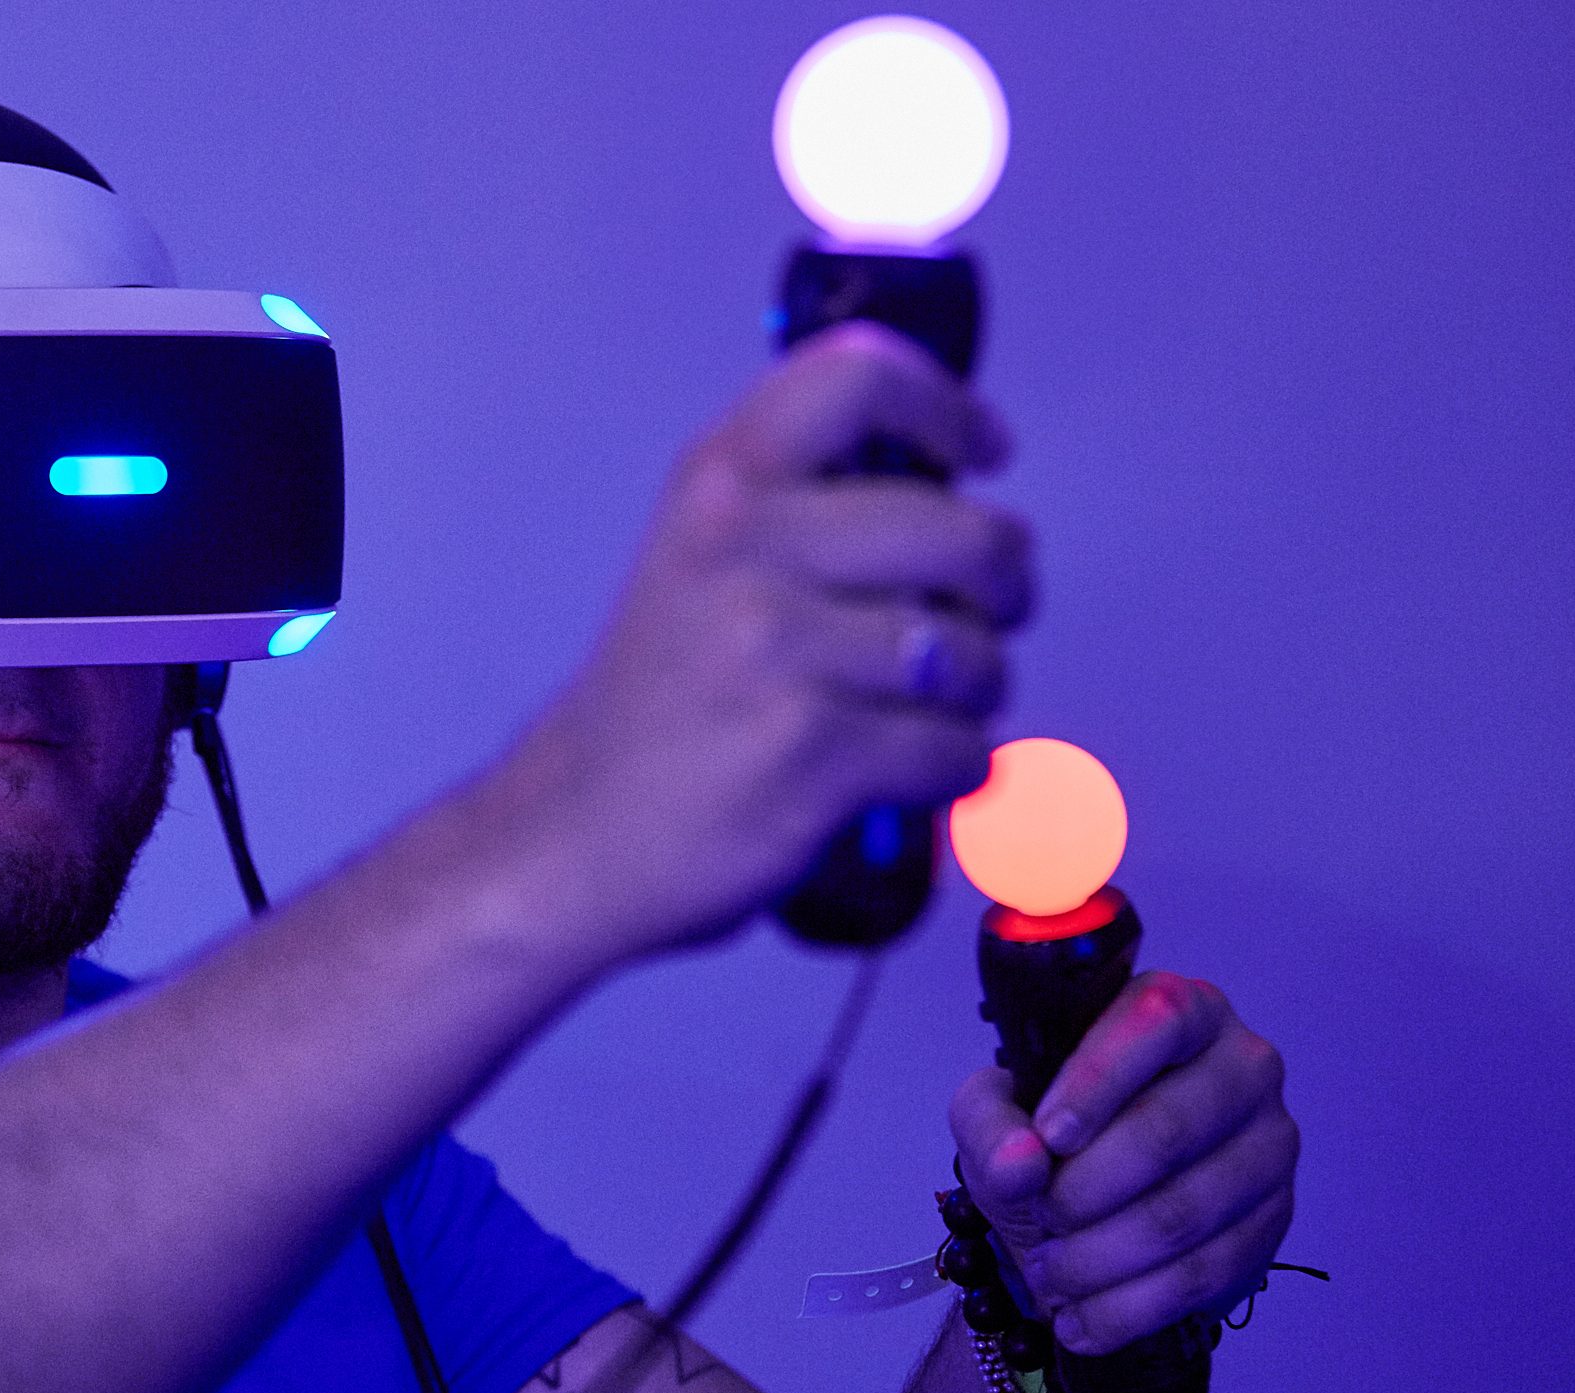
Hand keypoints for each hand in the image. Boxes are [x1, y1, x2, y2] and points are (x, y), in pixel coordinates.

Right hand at [479, 321, 1026, 962]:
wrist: (571, 833)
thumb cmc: (655, 704)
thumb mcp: (696, 558)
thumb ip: (798, 501)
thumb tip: (948, 478)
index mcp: (717, 486)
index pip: (859, 377)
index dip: (948, 407)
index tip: (981, 452)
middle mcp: (743, 550)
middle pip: (963, 532)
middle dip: (1003, 584)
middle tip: (990, 613)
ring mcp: (776, 651)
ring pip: (972, 652)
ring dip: (975, 691)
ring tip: (921, 708)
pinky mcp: (811, 751)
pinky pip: (957, 748)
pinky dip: (951, 769)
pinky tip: (900, 773)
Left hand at [949, 972, 1299, 1354]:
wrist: (1090, 1196)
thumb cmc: (1049, 1129)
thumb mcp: (996, 1112)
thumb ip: (990, 1123)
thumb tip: (1022, 1163)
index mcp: (1179, 1008)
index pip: (1156, 1021)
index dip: (1099, 1080)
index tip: (1049, 1136)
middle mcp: (1243, 1065)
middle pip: (1169, 1129)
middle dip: (1085, 1190)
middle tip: (1038, 1218)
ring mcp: (1270, 1143)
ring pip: (1185, 1212)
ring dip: (1101, 1258)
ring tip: (1049, 1274)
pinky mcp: (1276, 1216)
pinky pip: (1207, 1272)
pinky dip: (1132, 1306)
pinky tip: (1082, 1320)